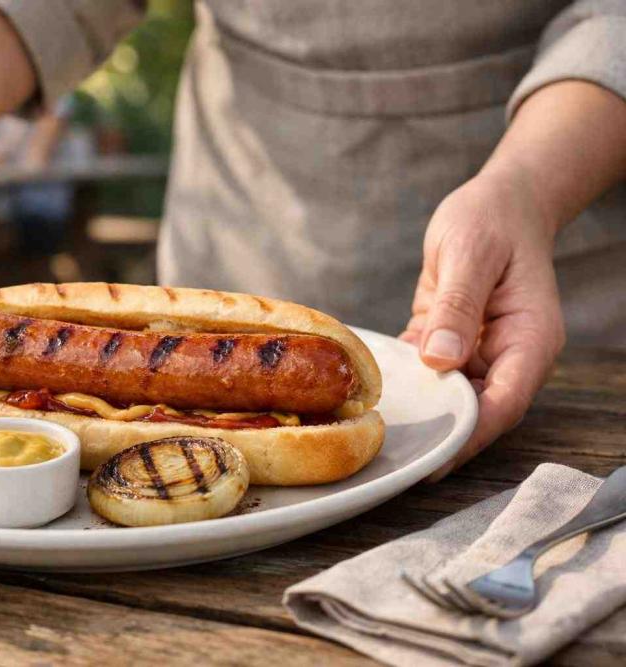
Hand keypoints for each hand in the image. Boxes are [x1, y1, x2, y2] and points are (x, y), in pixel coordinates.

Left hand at [401, 166, 564, 479]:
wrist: (497, 201)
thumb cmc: (491, 220)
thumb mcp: (470, 253)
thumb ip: (457, 307)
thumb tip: (441, 360)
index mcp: (529, 340)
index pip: (503, 403)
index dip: (469, 436)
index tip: (434, 460)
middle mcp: (508, 353)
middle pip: (478, 411)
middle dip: (442, 438)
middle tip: (395, 463)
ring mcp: (481, 350)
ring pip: (452, 398)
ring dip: (421, 415)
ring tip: (378, 439)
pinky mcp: (452, 341)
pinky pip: (430, 373)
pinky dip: (407, 385)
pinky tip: (374, 397)